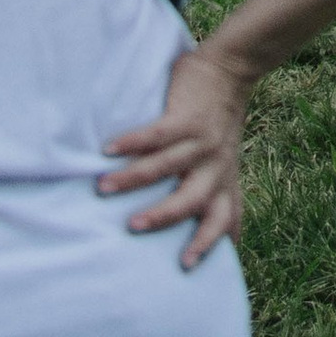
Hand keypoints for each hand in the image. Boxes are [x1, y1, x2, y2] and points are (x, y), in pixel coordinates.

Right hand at [99, 43, 255, 270]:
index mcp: (224, 180)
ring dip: (132, 178)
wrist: (232, 69)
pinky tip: (108, 150)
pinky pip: (157, 134)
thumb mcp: (226, 162)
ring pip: (166, 165)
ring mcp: (203, 141)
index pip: (223, 218)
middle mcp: (215, 165)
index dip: (208, 243)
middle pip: (192, 199)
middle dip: (163, 216)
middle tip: (133, 227)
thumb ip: (217, 193)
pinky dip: (131, 142)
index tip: (186, 267)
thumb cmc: (221, 125)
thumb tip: (218, 235)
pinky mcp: (188, 117)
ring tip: (103, 189)